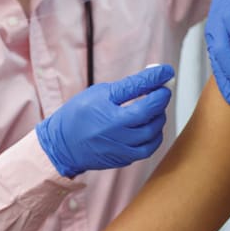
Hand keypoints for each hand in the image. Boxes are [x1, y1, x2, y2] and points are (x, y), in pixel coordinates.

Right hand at [36, 64, 175, 177]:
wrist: (62, 146)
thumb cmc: (78, 115)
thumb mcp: (98, 94)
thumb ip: (126, 87)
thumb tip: (152, 78)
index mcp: (104, 108)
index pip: (136, 88)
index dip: (155, 77)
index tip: (167, 70)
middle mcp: (113, 129)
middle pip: (149, 111)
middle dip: (161, 97)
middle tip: (162, 89)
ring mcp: (120, 147)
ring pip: (153, 131)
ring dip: (159, 116)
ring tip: (153, 108)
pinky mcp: (124, 159)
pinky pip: (148, 148)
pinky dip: (154, 135)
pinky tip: (150, 126)